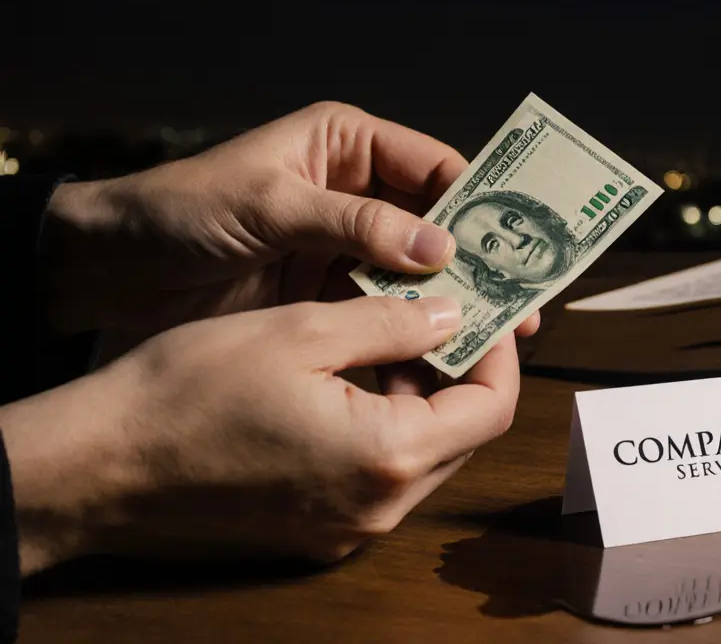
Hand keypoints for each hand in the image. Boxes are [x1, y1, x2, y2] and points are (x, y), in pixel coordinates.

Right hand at [0, 295, 517, 573]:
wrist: (102, 464)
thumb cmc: (188, 392)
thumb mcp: (303, 331)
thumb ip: (395, 322)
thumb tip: (455, 312)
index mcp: (387, 456)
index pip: (492, 409)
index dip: (498, 353)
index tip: (484, 311)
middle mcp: (379, 507)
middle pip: (463, 435)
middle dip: (459, 371)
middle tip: (439, 314)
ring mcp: (348, 527)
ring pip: (422, 454)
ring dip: (419, 396)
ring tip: (388, 337)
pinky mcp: (318, 529)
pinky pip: (378, 474)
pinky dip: (381, 425)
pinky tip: (349, 379)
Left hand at [41, 101, 538, 337]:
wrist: (108, 269)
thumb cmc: (180, 212)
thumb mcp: (269, 205)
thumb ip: (355, 223)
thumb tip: (440, 245)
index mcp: (345, 146)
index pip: (433, 166)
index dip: (478, 202)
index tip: (516, 243)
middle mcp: (354, 193)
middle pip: (435, 224)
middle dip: (476, 262)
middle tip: (517, 306)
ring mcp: (342, 247)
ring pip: (414, 273)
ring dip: (449, 303)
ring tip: (490, 340)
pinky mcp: (324, 294)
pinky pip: (381, 310)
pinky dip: (407, 332)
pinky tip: (435, 358)